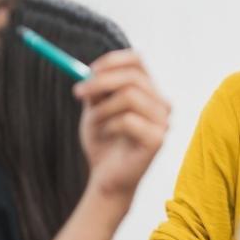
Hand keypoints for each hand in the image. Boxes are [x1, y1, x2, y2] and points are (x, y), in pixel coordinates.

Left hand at [74, 49, 170, 200]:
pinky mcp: (157, 140)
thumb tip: (91, 71)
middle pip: (133, 76)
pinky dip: (109, 125)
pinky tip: (107, 136)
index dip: (112, 61)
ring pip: (129, 96)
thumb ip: (96, 89)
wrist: (107, 178)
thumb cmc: (103, 142)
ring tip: (94, 122)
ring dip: (103, 108)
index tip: (89, 71)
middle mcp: (161, 104)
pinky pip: (128, 120)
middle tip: (77, 92)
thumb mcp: (95, 109)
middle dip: (100, 82)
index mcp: (149, 92)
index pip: (138, 61)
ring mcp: (163, 122)